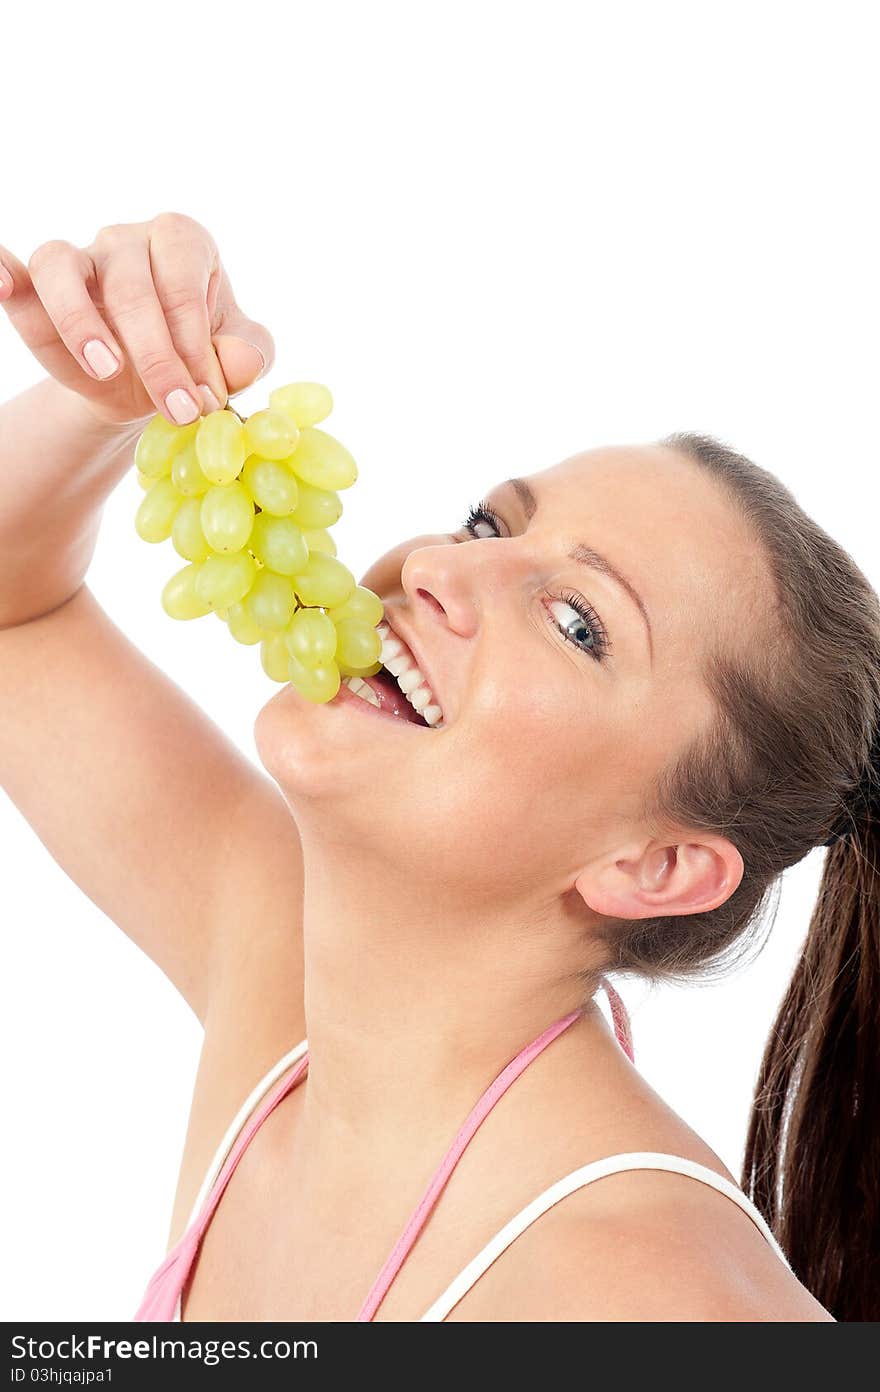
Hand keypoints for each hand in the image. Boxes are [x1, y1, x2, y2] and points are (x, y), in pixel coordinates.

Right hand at [0, 212, 274, 426]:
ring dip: (80, 321)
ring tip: (106, 369)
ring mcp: (81, 258)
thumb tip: (243, 362)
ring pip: (63, 267)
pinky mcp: (39, 286)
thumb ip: (249, 354)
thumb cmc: (196, 359)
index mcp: (183, 243)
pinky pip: (18, 270)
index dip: (194, 345)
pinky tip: (5, 285)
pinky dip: (3, 272)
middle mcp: (129, 240)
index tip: (204, 400)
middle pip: (132, 287)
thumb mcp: (235, 360)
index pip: (183, 283)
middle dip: (158, 358)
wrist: (150, 389)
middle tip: (177, 411)